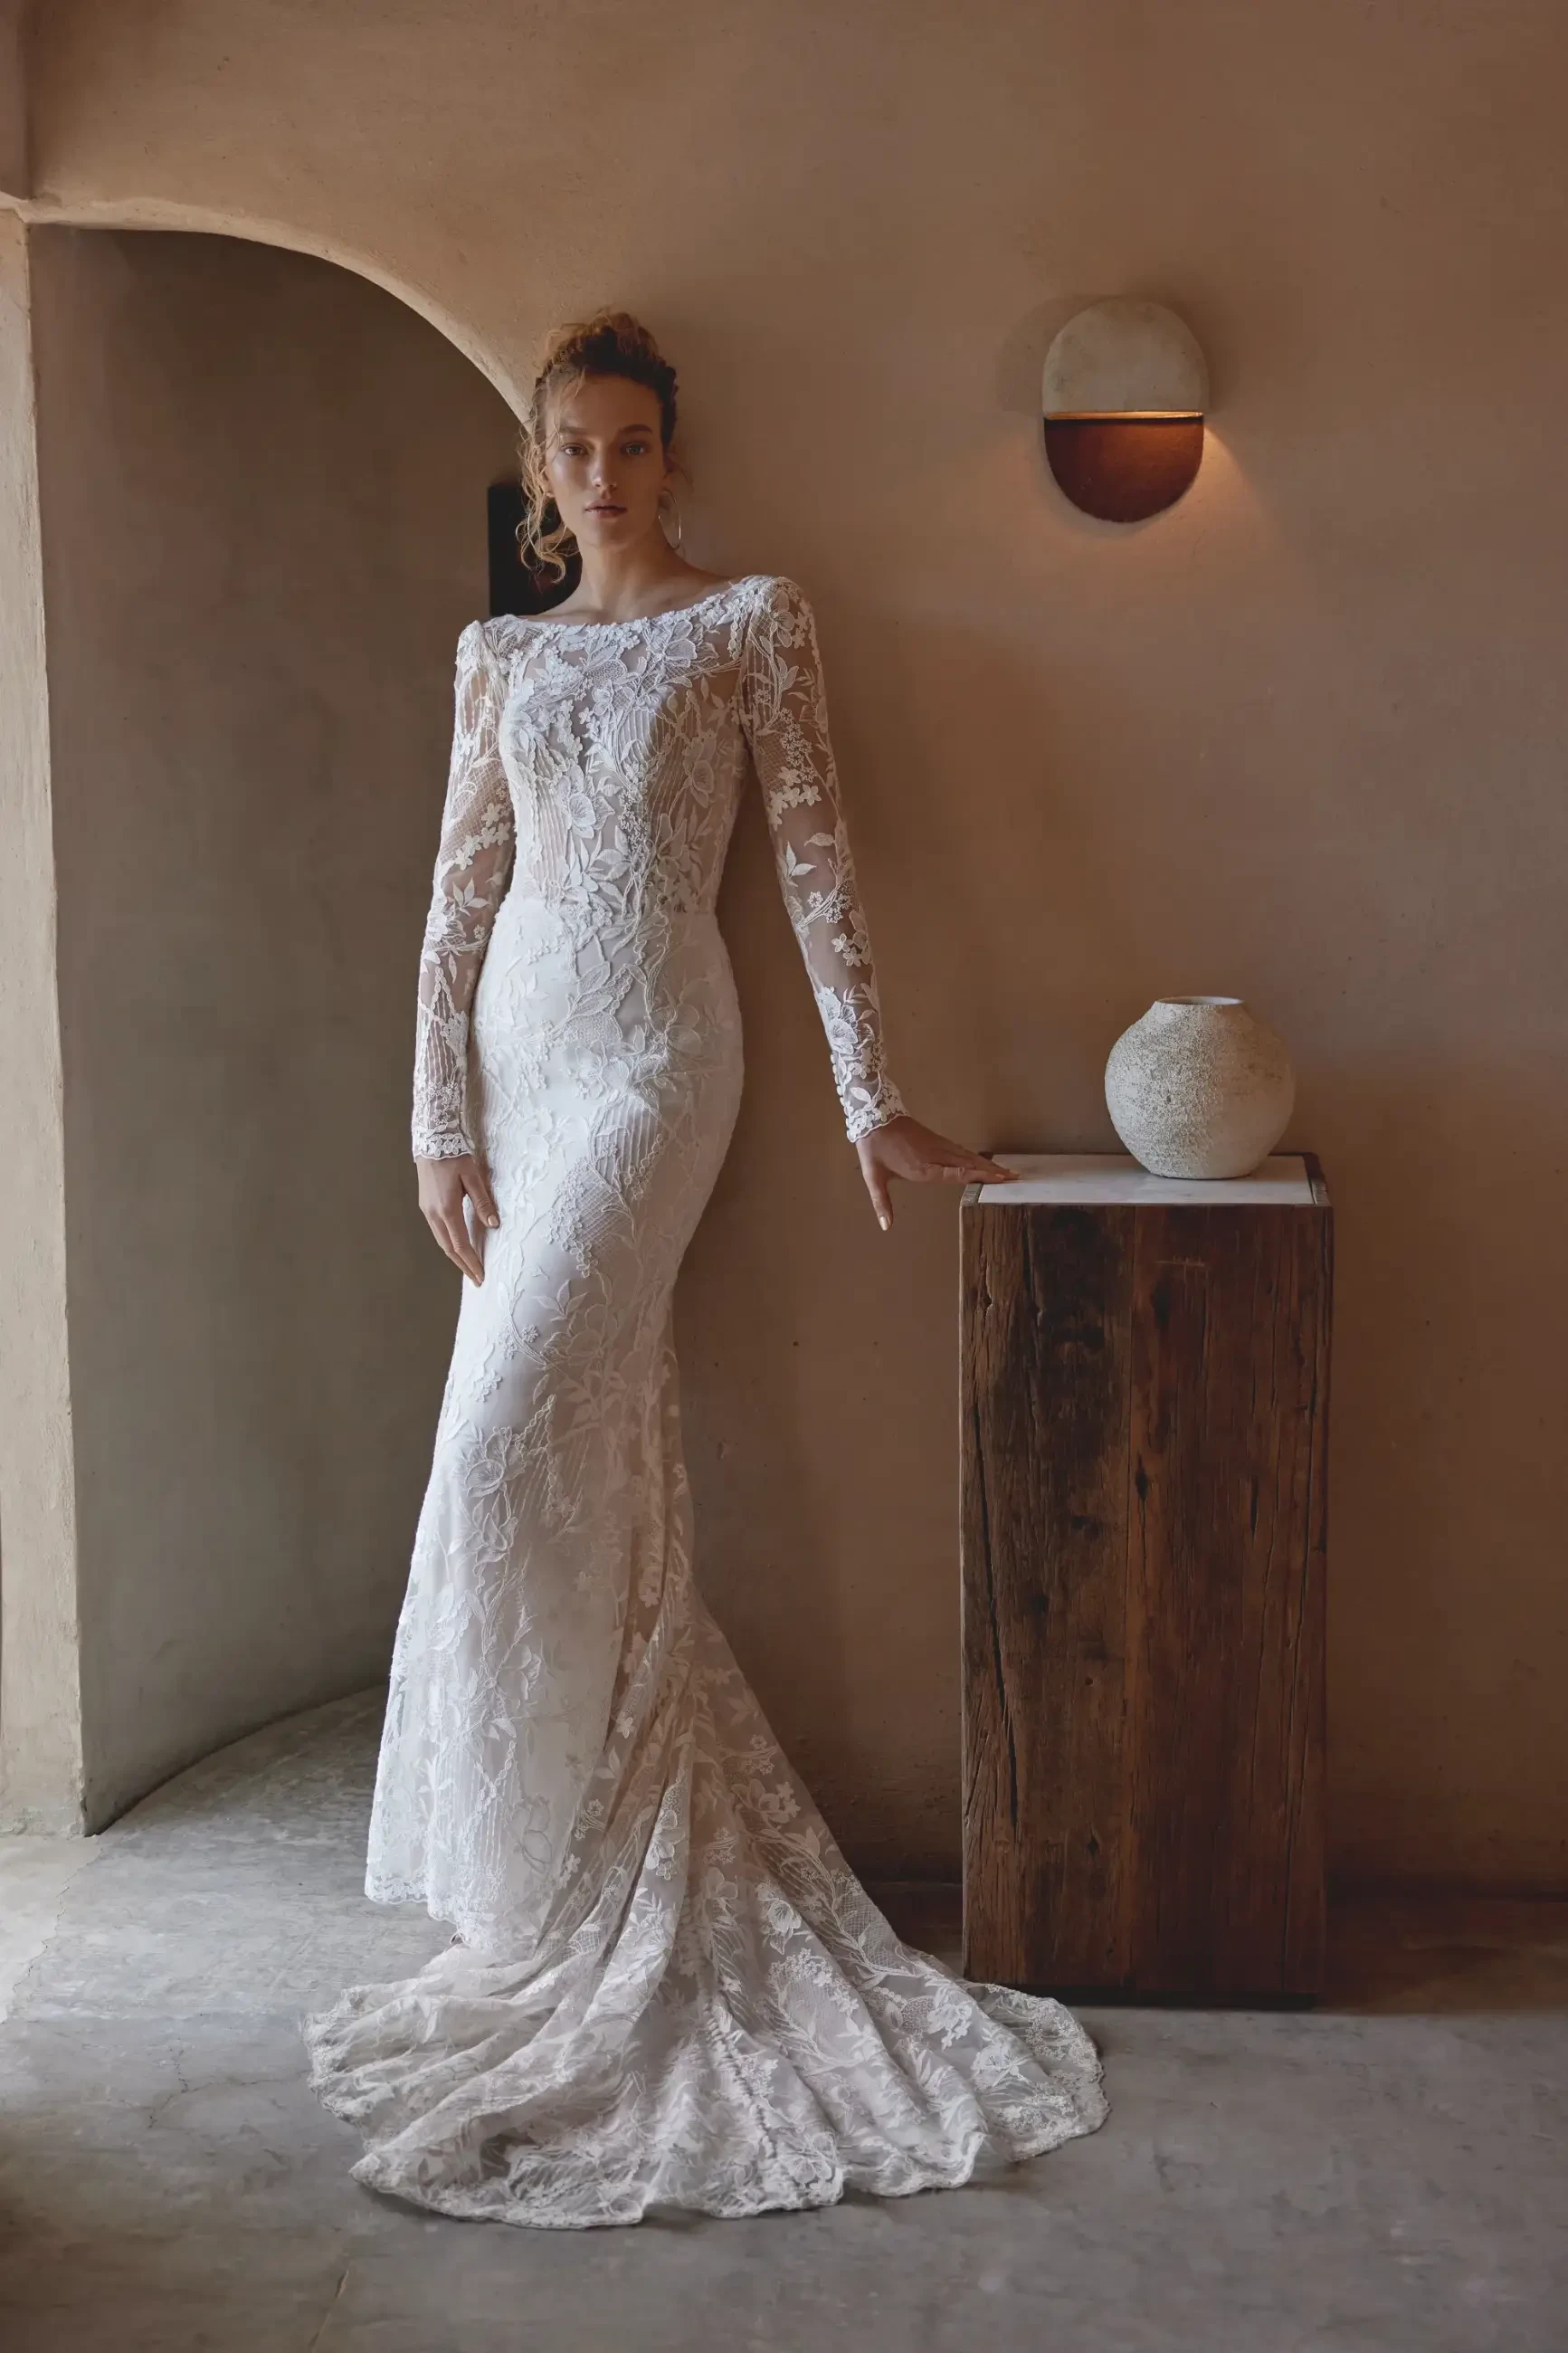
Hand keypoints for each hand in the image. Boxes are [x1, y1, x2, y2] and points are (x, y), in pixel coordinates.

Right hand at [416, 1152, 498, 1283]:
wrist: (431, 1140)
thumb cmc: (454, 1156)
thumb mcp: (473, 1177)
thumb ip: (483, 1202)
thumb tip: (493, 1224)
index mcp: (447, 1209)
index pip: (460, 1244)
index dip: (471, 1262)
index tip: (481, 1277)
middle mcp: (433, 1214)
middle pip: (448, 1248)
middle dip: (463, 1265)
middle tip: (476, 1279)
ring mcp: (427, 1210)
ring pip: (441, 1241)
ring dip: (455, 1256)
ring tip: (469, 1266)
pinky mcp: (425, 1206)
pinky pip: (437, 1231)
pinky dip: (448, 1243)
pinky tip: (457, 1246)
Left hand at [854, 1113, 1019, 1231]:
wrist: (873, 1115)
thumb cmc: (874, 1148)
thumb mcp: (874, 1177)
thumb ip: (882, 1203)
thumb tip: (886, 1226)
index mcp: (922, 1168)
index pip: (956, 1173)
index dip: (977, 1176)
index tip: (997, 1179)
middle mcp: (935, 1156)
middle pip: (969, 1164)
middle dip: (992, 1171)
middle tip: (1014, 1177)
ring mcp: (938, 1146)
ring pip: (968, 1156)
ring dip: (988, 1164)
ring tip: (1006, 1171)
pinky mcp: (937, 1140)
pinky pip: (961, 1150)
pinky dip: (976, 1157)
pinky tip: (983, 1162)